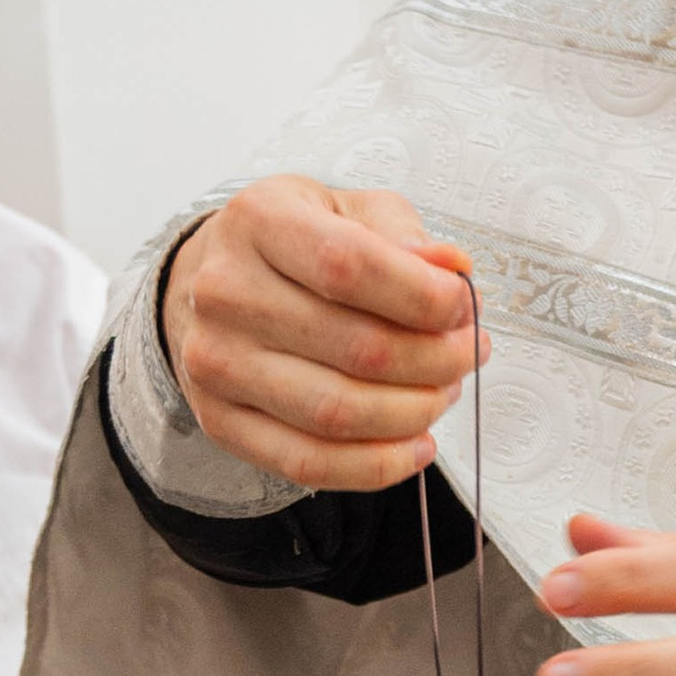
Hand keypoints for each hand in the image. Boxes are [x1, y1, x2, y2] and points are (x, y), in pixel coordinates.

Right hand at [163, 176, 483, 491]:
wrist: (208, 284)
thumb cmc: (291, 248)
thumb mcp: (347, 210)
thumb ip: (404, 236)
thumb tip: (453, 271)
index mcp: (260, 221)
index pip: (351, 266)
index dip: (425, 298)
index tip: (464, 308)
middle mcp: (227, 293)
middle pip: (358, 349)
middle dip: (437, 361)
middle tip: (466, 353)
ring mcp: (216, 363)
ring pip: (339, 414)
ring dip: (415, 413)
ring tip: (442, 392)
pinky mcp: (220, 421)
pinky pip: (310, 463)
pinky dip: (378, 464)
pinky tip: (415, 444)